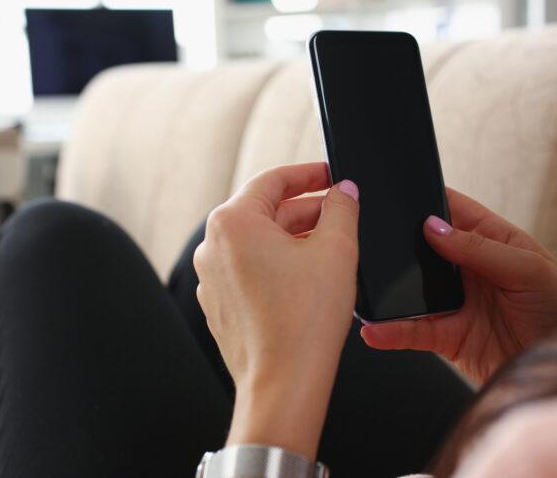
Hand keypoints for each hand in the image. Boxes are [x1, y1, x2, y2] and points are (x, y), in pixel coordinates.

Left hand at [193, 162, 359, 460]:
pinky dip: (279, 265)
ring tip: (331, 246)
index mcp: (232, 222)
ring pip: (259, 243)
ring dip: (294, 238)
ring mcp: (212, 279)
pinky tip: (310, 277)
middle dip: (306, 210)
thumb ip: (342, 208)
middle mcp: (212, 247)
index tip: (332, 175)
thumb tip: (344, 191)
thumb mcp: (337, 249)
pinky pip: (251, 271)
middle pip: (265, 211)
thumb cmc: (305, 320)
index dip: (309, 174)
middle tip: (342, 212)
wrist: (284, 383)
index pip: (273, 180)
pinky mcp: (220, 305)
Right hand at [360, 187, 556, 384]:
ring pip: (413, 290)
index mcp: (494, 240)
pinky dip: (392, 331)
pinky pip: (414, 330)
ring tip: (364, 287)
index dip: (426, 200)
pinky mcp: (450, 337)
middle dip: (397, 244)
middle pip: (424, 248)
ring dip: (390, 291)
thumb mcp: (529, 270)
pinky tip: (375, 329)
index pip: (453, 211)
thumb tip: (432, 228)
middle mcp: (471, 269)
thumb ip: (480, 248)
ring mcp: (458, 303)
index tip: (395, 193)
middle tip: (367, 239)